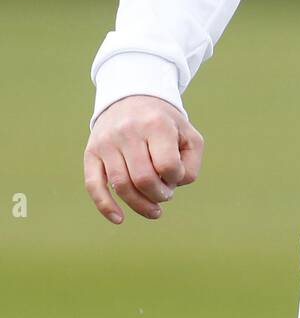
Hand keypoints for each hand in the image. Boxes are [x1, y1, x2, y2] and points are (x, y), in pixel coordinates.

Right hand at [83, 94, 203, 224]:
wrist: (132, 98)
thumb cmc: (165, 124)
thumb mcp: (188, 135)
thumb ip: (190, 164)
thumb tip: (172, 186)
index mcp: (156, 124)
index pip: (167, 165)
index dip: (175, 178)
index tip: (176, 175)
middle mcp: (128, 131)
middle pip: (143, 178)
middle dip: (159, 195)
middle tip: (165, 195)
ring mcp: (107, 142)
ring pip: (121, 185)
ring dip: (140, 204)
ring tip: (154, 209)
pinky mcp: (91, 152)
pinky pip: (94, 185)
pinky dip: (105, 206)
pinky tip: (119, 219)